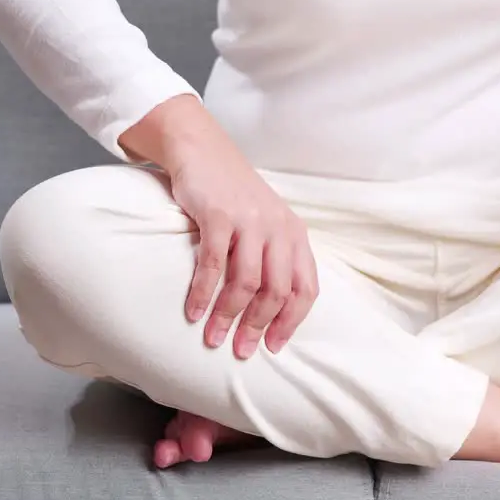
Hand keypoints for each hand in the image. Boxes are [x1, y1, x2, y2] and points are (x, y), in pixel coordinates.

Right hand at [121, 95, 318, 359]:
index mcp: (295, 234)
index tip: (274, 347)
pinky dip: (203, 292)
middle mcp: (278, 228)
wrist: (202, 148)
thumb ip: (273, 257)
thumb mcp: (265, 222)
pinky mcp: (219, 215)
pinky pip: (213, 264)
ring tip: (213, 339)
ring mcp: (250, 221)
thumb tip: (269, 312)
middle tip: (241, 351)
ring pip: (247, 282)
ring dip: (228, 316)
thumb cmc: (232, 193)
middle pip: (277, 291)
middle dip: (259, 327)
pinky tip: (193, 312)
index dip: (291, 321)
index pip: (305, 288)